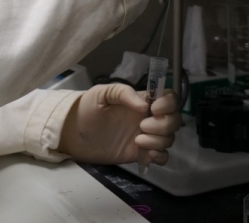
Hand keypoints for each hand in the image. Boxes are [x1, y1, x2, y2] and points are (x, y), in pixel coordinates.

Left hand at [57, 84, 180, 165]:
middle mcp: (147, 118)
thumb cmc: (87, 109)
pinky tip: (146, 154)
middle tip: (141, 126)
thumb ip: (122, 93)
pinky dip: (160, 156)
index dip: (169, 103)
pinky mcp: (140, 153)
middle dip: (163, 125)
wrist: (73, 134)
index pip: (169, 98)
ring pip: (169, 138)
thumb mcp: (101, 94)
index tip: (154, 109)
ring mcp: (145, 136)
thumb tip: (144, 105)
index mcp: (141, 101)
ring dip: (159, 140)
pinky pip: (162, 156)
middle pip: (174, 120)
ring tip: (137, 140)